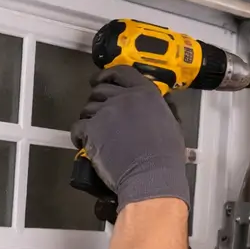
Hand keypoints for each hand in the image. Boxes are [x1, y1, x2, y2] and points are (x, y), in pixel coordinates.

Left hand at [71, 66, 189, 211]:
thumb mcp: (172, 124)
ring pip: (87, 109)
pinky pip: (77, 127)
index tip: (100, 79)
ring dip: (89, 120)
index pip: (121, 72)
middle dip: (96, 101)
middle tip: (99, 113)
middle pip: (100, 91)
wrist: (152, 176)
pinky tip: (84, 143)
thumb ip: (162, 109)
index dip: (107, 75)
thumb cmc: (165, 157)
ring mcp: (106, 113)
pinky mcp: (92, 130)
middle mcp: (124, 98)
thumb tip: (162, 104)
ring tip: (95, 133)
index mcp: (145, 93)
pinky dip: (78, 135)